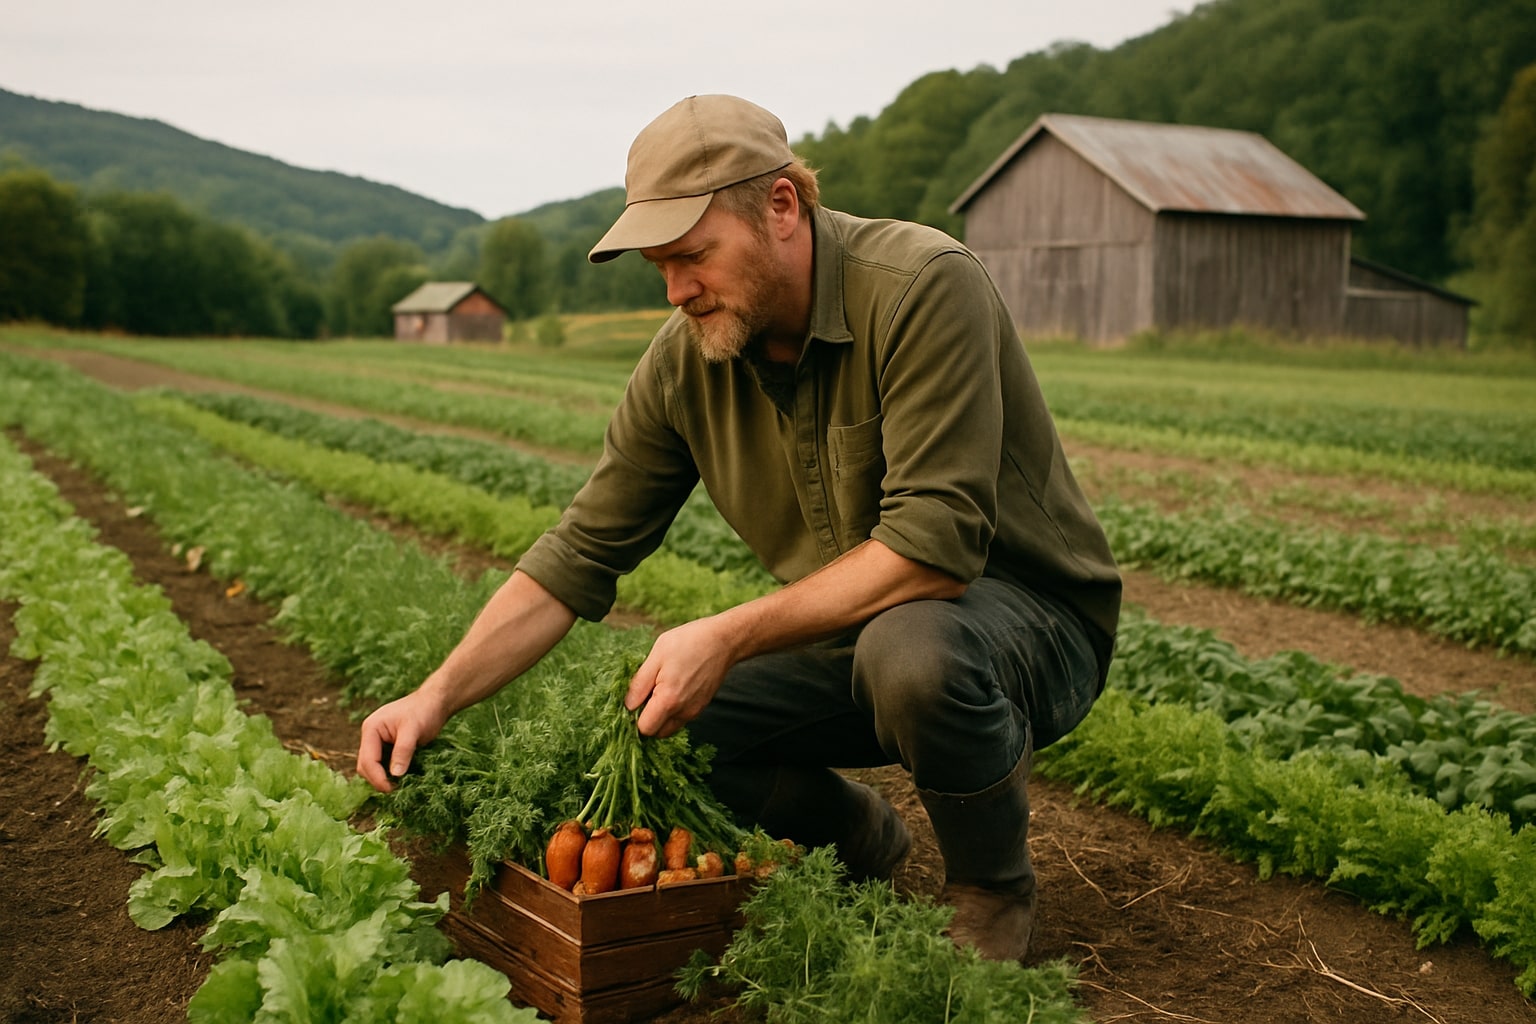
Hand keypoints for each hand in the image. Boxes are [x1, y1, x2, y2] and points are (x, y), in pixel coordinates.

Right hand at [356, 689, 451, 791]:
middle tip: (396, 790)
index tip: (391, 789)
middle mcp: (370, 736)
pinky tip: (402, 777)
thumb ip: (403, 751)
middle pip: (365, 766)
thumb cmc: (424, 711)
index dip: (377, 778)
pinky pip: (383, 764)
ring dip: (383, 777)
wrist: (434, 702)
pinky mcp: (387, 746)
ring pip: (373, 767)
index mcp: (371, 729)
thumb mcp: (413, 730)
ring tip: (400, 786)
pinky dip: (390, 772)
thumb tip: (395, 775)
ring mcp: (377, 741)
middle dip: (378, 779)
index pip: (367, 760)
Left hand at [626, 617, 736, 737]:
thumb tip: (628, 705)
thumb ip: (639, 685)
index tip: (634, 700)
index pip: (645, 729)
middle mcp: (684, 711)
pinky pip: (682, 717)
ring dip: (661, 716)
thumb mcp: (657, 656)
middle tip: (646, 695)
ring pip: (670, 726)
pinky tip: (674, 687)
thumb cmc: (690, 642)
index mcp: (669, 700)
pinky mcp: (702, 705)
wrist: (724, 640)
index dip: (635, 717)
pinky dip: (673, 710)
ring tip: (660, 689)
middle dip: (648, 719)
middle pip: (658, 733)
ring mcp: (695, 710)